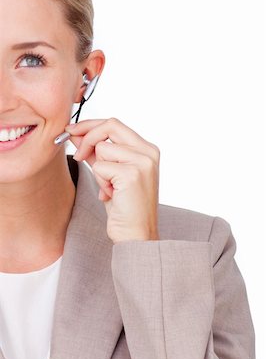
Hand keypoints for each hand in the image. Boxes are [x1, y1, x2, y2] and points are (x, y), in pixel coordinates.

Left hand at [65, 118, 159, 243]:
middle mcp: (148, 152)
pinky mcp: (133, 173)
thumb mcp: (109, 174)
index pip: (115, 124)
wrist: (136, 234)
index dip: (91, 125)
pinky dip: (100, 181)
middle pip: (110, 125)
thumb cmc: (124, 207)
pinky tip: (111, 194)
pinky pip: (100, 166)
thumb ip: (96, 152)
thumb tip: (76, 134)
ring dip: (98, 170)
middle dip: (87, 137)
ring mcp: (143, 161)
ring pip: (103, 148)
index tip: (72, 130)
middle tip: (78, 155)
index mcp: (147, 149)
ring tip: (109, 188)